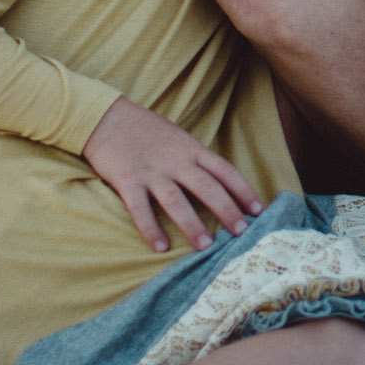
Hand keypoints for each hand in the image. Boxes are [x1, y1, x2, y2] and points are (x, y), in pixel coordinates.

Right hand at [83, 95, 265, 253]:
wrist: (105, 117)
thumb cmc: (145, 130)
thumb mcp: (178, 138)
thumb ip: (195, 158)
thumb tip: (217, 181)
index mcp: (191, 149)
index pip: (224, 171)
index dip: (243, 190)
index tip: (258, 210)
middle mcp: (176, 160)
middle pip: (207, 187)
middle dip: (227, 210)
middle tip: (243, 233)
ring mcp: (151, 171)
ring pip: (176, 201)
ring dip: (193, 224)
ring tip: (207, 246)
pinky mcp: (127, 180)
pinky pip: (140, 209)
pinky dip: (151, 228)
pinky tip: (161, 247)